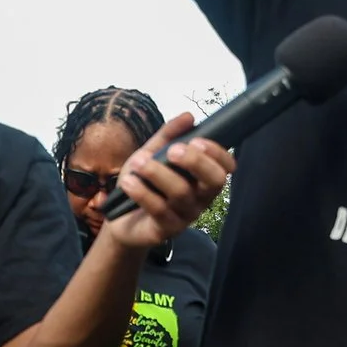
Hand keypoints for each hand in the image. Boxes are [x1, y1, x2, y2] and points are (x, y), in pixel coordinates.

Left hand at [103, 112, 232, 248]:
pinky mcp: (166, 229)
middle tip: (173, 150)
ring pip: (181, 193)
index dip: (217, 153)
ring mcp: (185, 215)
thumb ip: (169, 135)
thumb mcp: (153, 154)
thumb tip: (188, 116)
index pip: (225, 167)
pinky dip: (142, 192)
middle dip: (196, 162)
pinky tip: (129, 181)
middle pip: (214, 181)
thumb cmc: (144, 183)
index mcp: (202, 178)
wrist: (121, 218)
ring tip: (138, 162)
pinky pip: (159, 209)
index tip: (197, 140)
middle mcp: (201, 198)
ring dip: (158, 173)